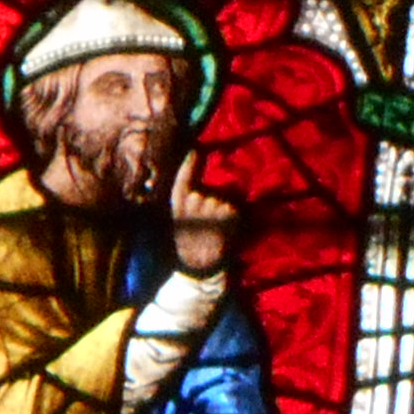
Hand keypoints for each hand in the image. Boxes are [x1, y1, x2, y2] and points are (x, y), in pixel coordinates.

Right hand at [166, 155, 236, 279]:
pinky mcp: (230, 211)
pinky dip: (234, 220)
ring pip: (225, 200)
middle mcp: (195, 197)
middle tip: (205, 224)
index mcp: (178, 199)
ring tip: (213, 230)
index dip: (191, 160)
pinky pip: (236, 210)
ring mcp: (213, 203)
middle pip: (212, 188)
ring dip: (223, 212)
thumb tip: (194, 186)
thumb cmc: (187, 243)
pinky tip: (223, 232)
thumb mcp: (177, 218)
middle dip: (213, 202)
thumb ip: (185, 200)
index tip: (195, 148)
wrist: (199, 265)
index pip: (184, 173)